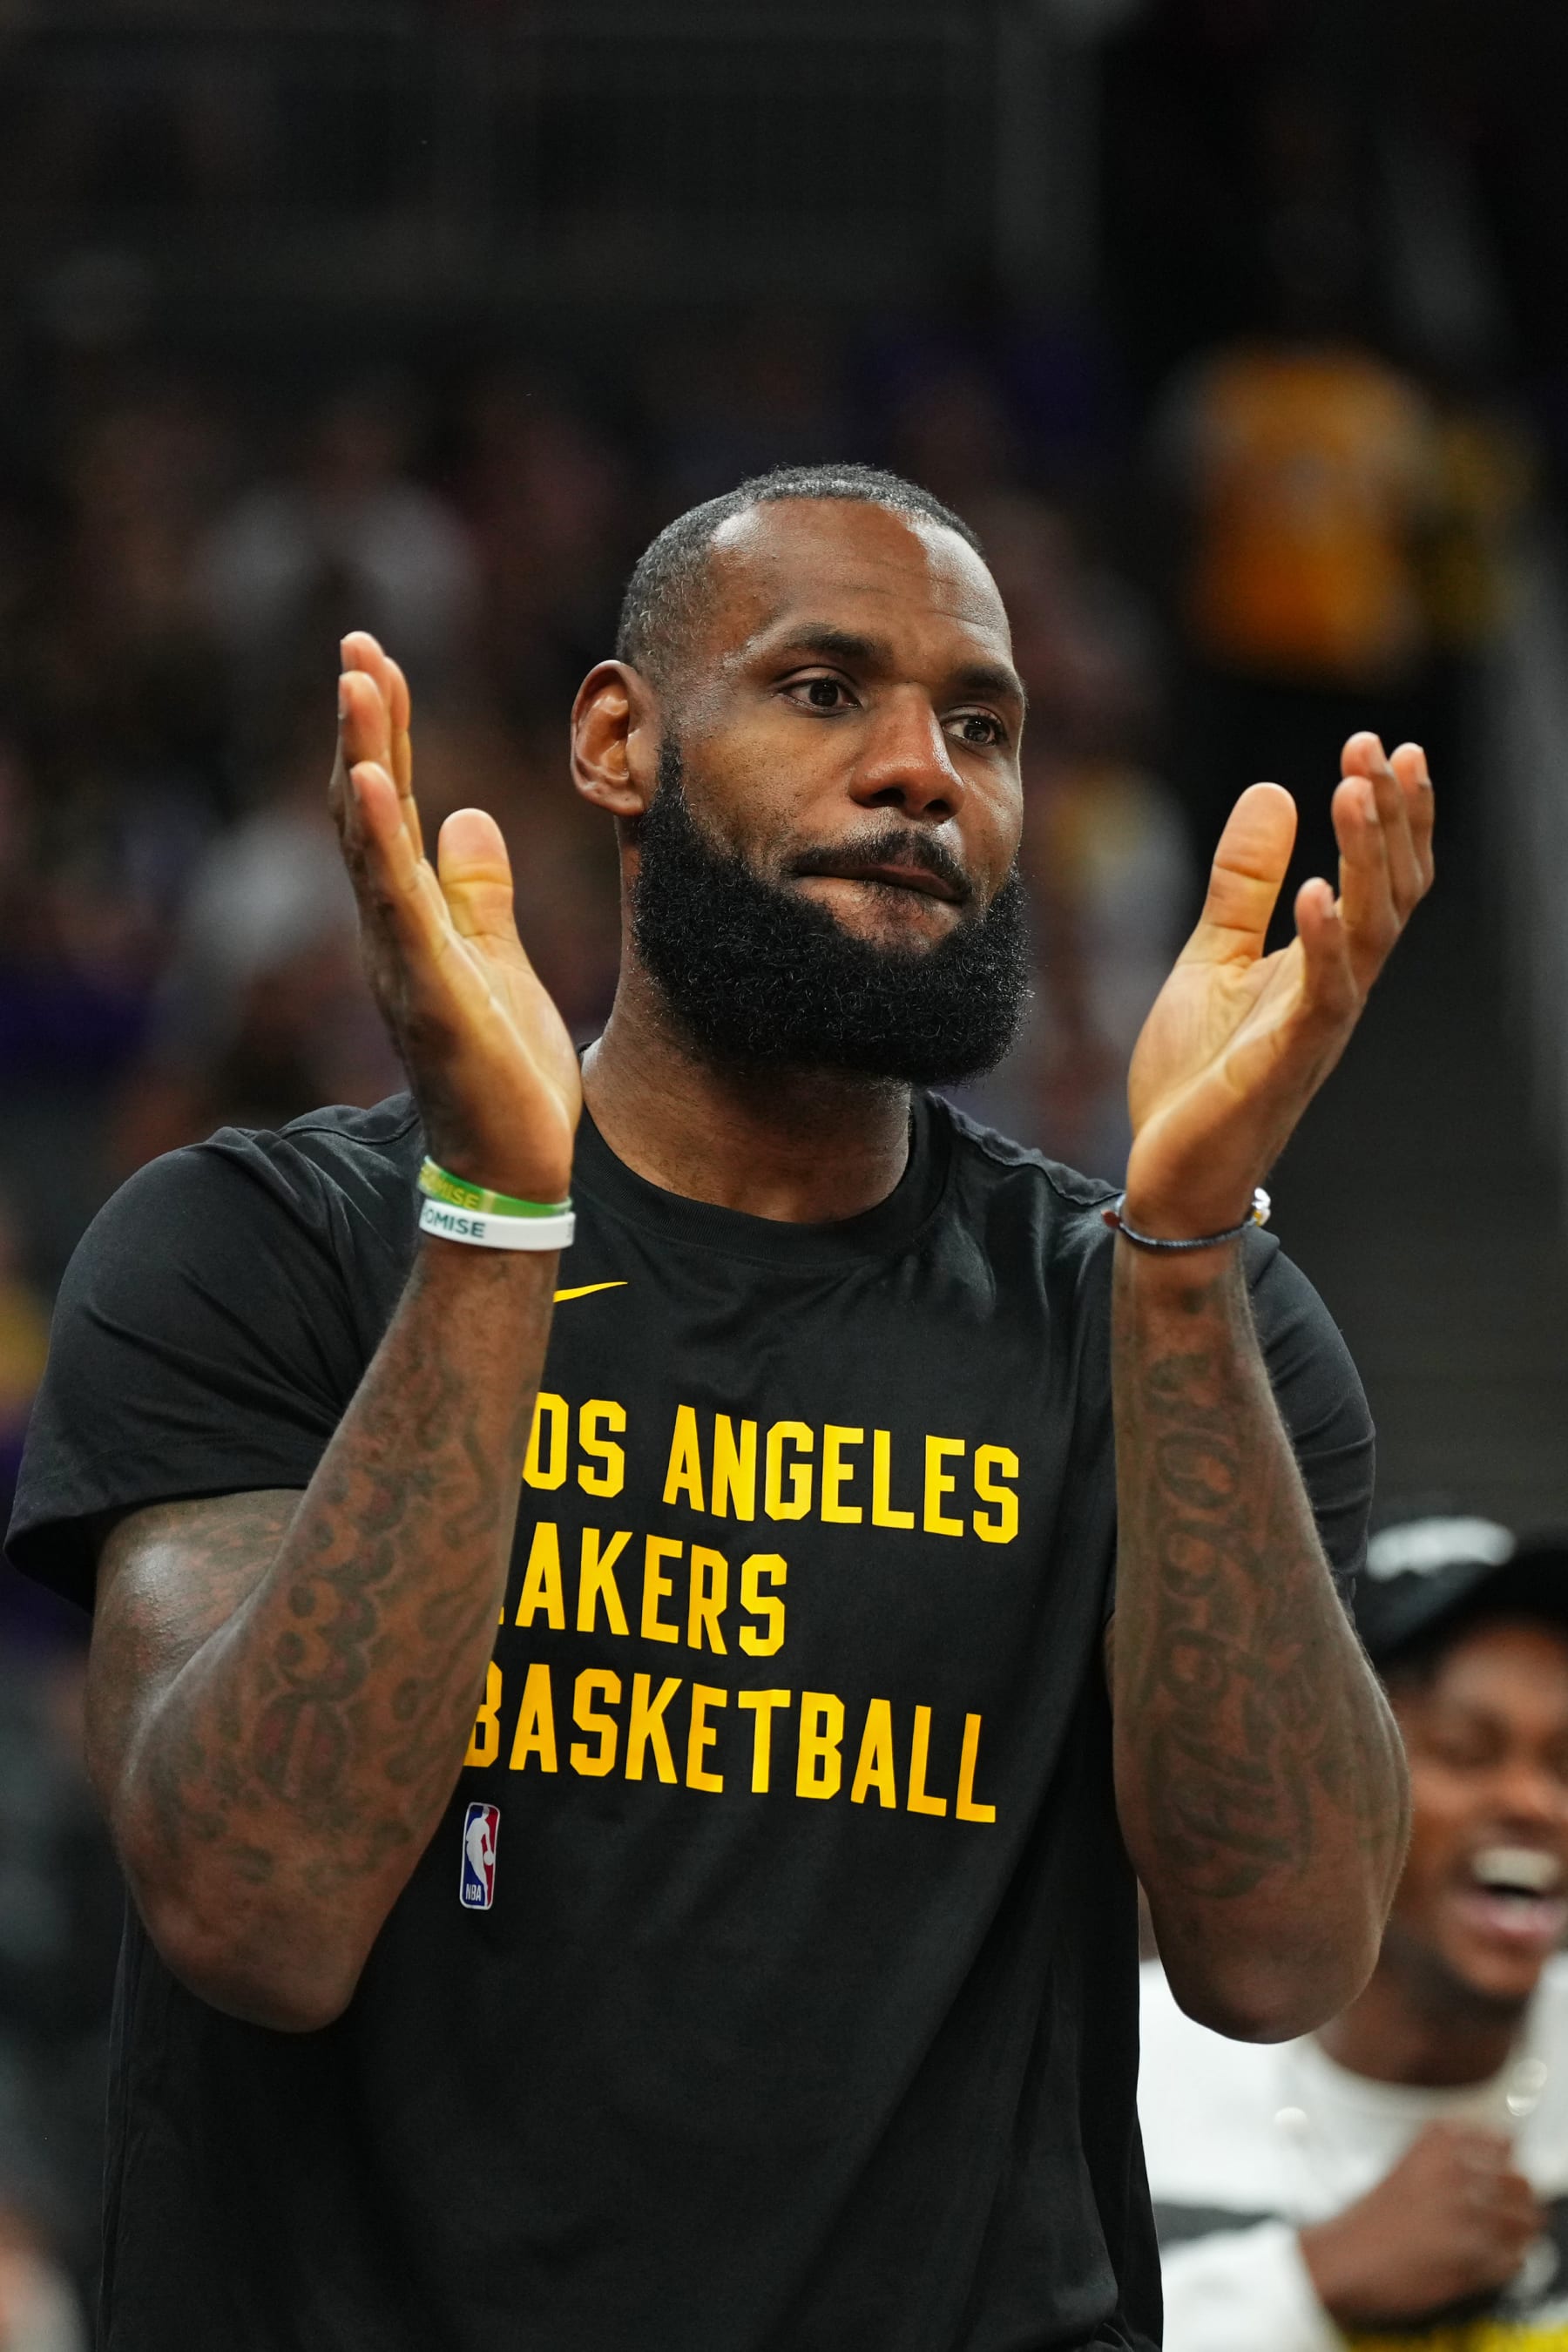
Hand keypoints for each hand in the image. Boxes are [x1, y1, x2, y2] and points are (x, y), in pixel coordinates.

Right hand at [332, 631, 580, 1203]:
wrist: (513, 1169)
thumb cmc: (503, 1071)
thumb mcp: (499, 960)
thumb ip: (477, 892)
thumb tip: (466, 814)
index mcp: (411, 919)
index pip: (390, 809)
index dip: (383, 737)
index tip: (377, 663)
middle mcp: (392, 931)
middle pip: (367, 810)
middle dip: (364, 727)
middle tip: (357, 646)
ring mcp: (403, 960)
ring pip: (371, 844)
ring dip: (362, 759)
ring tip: (358, 684)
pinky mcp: (430, 992)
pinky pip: (397, 905)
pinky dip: (379, 841)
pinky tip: (367, 782)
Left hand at [1122, 735, 1432, 1236]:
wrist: (1173, 1174)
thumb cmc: (1199, 1078)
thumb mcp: (1214, 956)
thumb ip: (1246, 883)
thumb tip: (1276, 791)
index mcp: (1326, 965)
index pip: (1380, 879)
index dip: (1392, 816)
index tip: (1385, 747)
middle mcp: (1338, 991)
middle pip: (1389, 893)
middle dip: (1389, 818)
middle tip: (1377, 746)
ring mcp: (1317, 1028)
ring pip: (1368, 933)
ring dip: (1366, 859)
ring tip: (1356, 790)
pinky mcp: (1284, 1063)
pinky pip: (1322, 998)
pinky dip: (1322, 942)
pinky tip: (1318, 889)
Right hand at [1299, 2121, 1541, 2326]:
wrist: (1344, 2257)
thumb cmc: (1369, 2218)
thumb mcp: (1407, 2166)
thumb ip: (1446, 2157)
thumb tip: (1490, 2158)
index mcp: (1438, 2145)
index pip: (1502, 2142)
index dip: (1503, 2162)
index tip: (1498, 2172)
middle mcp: (1456, 2173)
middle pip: (1521, 2182)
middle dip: (1516, 2199)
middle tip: (1500, 2211)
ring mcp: (1467, 2216)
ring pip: (1524, 2222)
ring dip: (1514, 2233)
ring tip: (1495, 2239)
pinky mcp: (1471, 2258)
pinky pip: (1512, 2260)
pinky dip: (1503, 2264)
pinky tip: (1482, 2262)